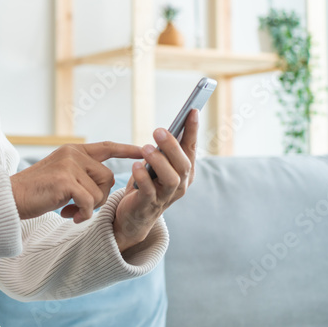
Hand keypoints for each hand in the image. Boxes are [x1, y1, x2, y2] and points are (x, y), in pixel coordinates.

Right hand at [10, 141, 143, 222]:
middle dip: (101, 197)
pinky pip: (89, 202)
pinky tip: (69, 216)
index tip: (144, 150)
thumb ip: (81, 174)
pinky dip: (83, 213)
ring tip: (71, 211)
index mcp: (73, 150)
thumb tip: (105, 185)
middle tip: (81, 208)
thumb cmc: (36, 192)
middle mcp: (73, 153)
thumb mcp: (62, 176)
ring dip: (90, 207)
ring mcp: (69, 165)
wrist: (10, 198)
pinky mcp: (65, 181)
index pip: (106, 147)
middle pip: (108, 177)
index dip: (127, 150)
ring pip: (99, 191)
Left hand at [114, 109, 198, 252]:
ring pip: (171, 179)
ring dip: (159, 161)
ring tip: (146, 148)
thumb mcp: (157, 165)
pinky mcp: (149, 205)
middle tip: (158, 130)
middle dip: (172, 146)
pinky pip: (149, 191)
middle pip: (183, 164)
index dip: (193, 130)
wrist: (134, 216)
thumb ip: (164, 151)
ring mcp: (166, 196)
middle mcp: (180, 184)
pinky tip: (136, 166)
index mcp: (185, 171)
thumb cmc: (147, 184)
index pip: (191, 148)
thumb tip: (165, 130)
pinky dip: (143, 177)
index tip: (192, 110)